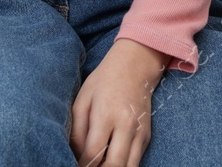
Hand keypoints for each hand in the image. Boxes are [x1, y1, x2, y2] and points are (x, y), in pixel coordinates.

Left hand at [70, 38, 165, 166]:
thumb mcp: (83, 99)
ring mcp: (140, 132)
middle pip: (113, 166)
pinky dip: (122, 166)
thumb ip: (77, 130)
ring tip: (99, 166)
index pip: (93, 154)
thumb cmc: (104, 81)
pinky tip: (110, 161)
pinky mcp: (147, 136)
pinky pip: (135, 161)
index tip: (75, 165)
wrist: (135, 65)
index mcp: (106, 114)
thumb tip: (76, 156)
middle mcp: (127, 126)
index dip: (82, 165)